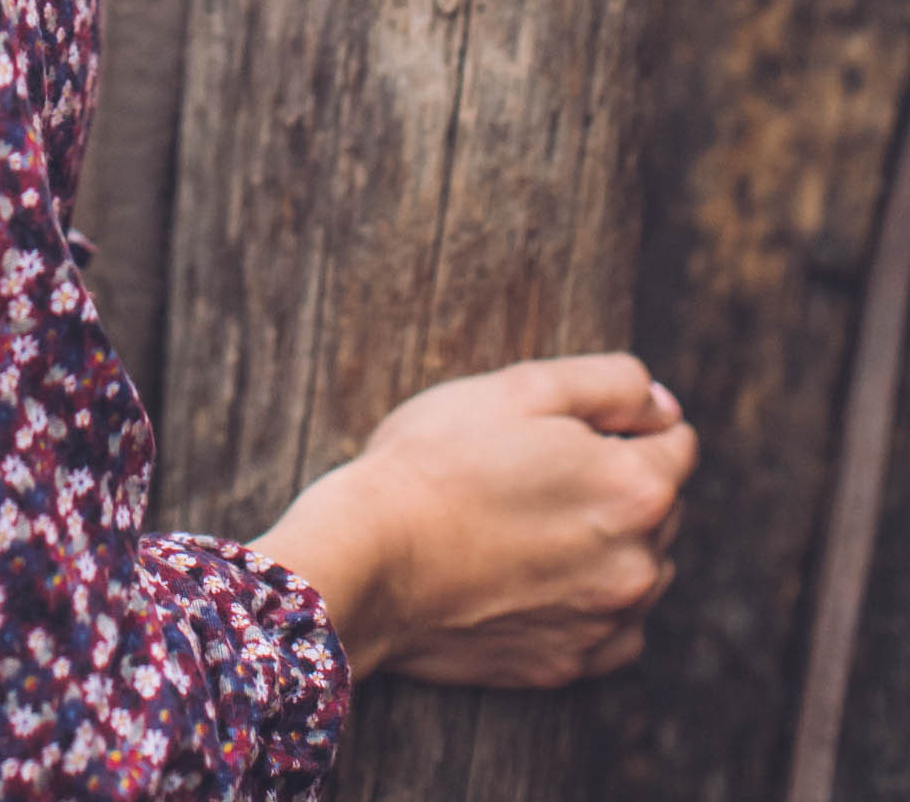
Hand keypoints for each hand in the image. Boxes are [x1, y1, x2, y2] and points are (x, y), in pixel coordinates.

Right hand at [252, 354, 695, 688]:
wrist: (371, 558)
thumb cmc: (437, 459)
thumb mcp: (522, 386)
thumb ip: (611, 383)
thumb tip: (663, 404)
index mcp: (634, 488)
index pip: (677, 441)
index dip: (624, 420)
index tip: (567, 425)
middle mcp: (639, 564)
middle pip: (663, 506)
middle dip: (619, 480)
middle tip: (536, 467)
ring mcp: (605, 623)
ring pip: (642, 569)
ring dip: (610, 542)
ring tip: (530, 520)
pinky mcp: (569, 665)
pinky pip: (612, 630)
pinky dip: (590, 602)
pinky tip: (535, 575)